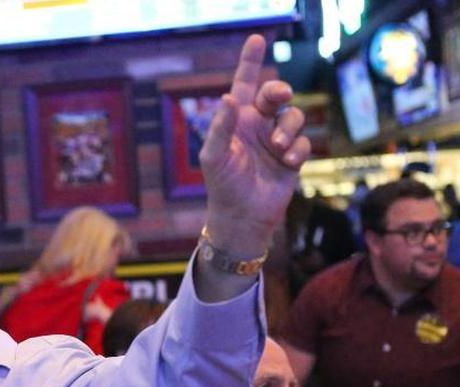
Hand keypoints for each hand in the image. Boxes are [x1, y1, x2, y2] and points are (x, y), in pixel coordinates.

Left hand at [200, 34, 310, 256]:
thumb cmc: (222, 185)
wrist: (242, 215)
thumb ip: (220, 128)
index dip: (250, 61)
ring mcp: (276, 140)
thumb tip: (228, 98)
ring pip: (294, 116)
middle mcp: (257, 125)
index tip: (256, 38)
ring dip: (289, 128)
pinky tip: (287, 162)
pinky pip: (303, 142)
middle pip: (276, 94)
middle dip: (280, 90)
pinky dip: (297, 149)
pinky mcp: (292, 157)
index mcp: (236, 120)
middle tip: (281, 97)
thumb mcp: (215, 156)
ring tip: (278, 147)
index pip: (244, 84)